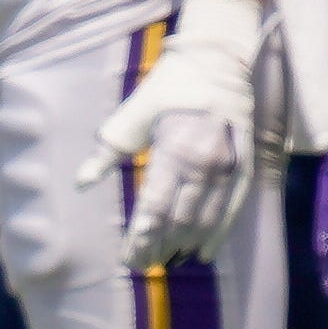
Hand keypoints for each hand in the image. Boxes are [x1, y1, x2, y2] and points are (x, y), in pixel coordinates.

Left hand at [79, 0, 266, 269]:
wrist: (219, 62)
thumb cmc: (168, 87)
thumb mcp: (133, 114)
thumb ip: (108, 151)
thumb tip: (81, 183)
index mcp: (173, 149)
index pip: (154, 207)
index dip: (141, 238)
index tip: (127, 257)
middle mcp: (204, 163)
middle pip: (178, 220)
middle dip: (159, 247)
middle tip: (142, 266)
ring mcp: (229, 167)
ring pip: (205, 221)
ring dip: (184, 247)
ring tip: (166, 263)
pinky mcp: (246, 167)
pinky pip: (232, 210)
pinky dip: (217, 235)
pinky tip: (203, 254)